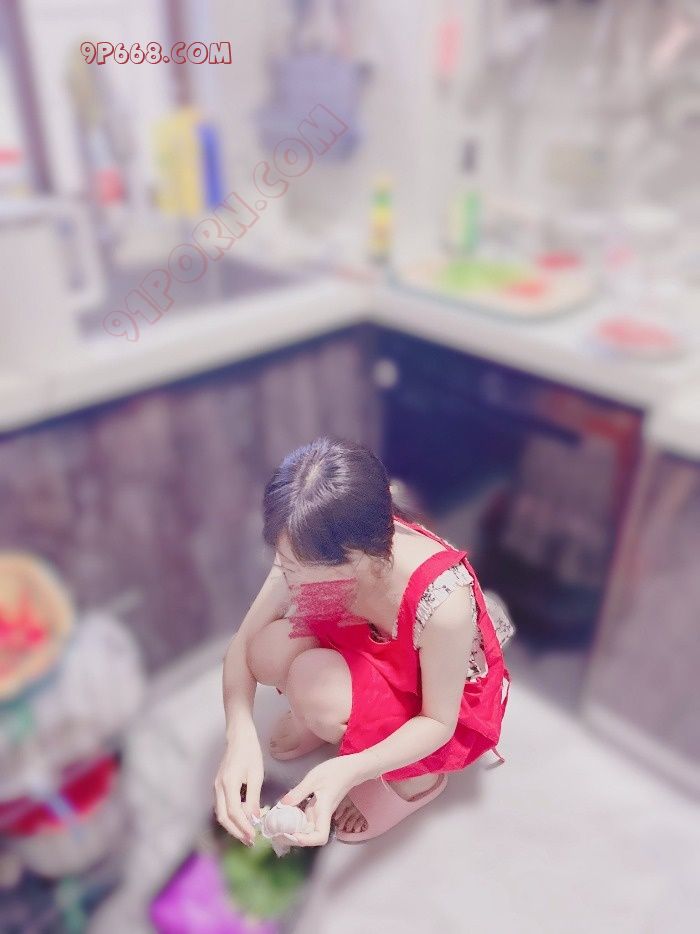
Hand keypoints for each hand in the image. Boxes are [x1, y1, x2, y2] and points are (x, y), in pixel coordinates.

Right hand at [214, 718, 263, 845]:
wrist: (239, 737)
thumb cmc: (250, 753)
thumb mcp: (256, 775)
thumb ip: (253, 798)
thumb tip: (254, 819)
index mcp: (228, 784)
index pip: (234, 813)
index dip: (243, 827)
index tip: (253, 837)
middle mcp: (218, 788)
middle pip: (223, 817)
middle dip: (236, 831)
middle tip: (249, 841)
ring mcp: (216, 787)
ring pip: (221, 813)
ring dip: (233, 826)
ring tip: (247, 833)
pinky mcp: (218, 786)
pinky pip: (222, 806)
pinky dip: (230, 816)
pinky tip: (242, 819)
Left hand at [279, 756, 362, 846]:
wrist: (349, 769)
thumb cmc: (334, 772)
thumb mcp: (313, 779)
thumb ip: (298, 792)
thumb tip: (282, 805)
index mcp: (324, 811)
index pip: (320, 836)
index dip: (306, 840)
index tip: (292, 834)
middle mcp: (321, 816)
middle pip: (309, 837)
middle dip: (292, 838)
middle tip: (275, 832)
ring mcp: (318, 813)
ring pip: (305, 829)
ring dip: (291, 830)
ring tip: (275, 825)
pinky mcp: (315, 809)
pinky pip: (304, 819)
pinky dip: (293, 819)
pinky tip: (283, 813)